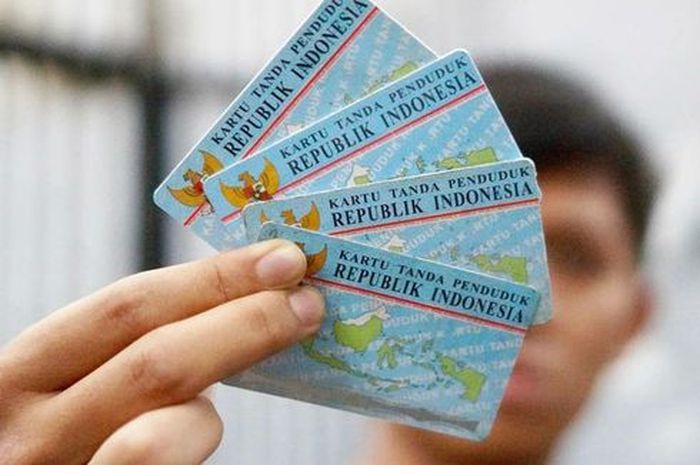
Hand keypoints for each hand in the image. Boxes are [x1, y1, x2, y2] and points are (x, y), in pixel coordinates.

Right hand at [0, 240, 324, 463]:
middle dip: (247, 324)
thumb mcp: (65, 382)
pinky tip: (190, 435)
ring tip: (211, 405)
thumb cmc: (61, 433)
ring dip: (209, 412)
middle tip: (307, 302)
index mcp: (17, 377)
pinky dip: (192, 443)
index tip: (279, 259)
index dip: (213, 279)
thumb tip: (237, 296)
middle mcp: (26, 435)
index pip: (125, 309)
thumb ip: (122, 348)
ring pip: (163, 435)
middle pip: (156, 363)